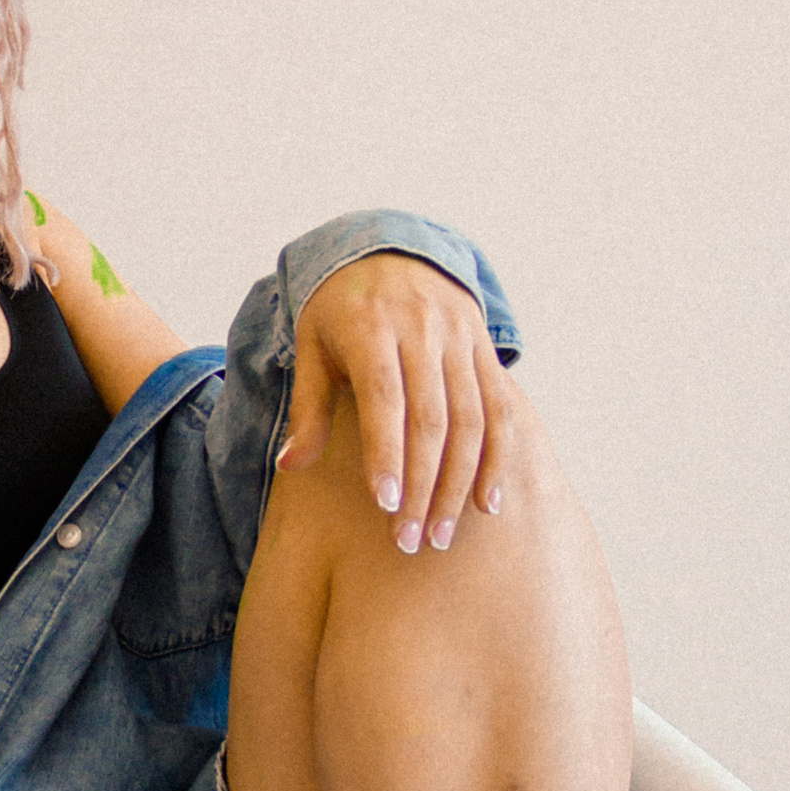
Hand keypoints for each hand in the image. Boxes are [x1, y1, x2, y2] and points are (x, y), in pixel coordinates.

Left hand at [276, 253, 512, 554]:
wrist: (391, 250)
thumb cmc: (340, 312)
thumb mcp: (312, 347)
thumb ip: (307, 408)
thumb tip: (289, 467)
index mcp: (371, 327)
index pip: (384, 398)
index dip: (386, 453)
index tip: (384, 505)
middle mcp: (422, 330)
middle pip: (430, 419)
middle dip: (422, 486)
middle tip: (409, 540)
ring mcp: (459, 338)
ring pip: (470, 420)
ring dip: (459, 484)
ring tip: (441, 535)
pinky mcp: (483, 349)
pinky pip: (500, 409)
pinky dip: (498, 458)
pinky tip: (488, 503)